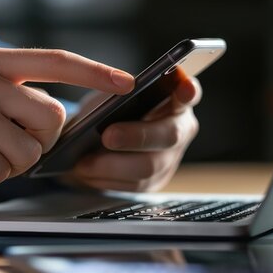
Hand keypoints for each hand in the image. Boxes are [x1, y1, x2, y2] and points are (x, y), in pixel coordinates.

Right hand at [0, 45, 134, 190]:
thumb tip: (57, 114)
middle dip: (39, 140)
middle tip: (4, 142)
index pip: (54, 59)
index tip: (127, 82)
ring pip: (31, 150)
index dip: (95, 72)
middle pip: (51, 116)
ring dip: (10, 162)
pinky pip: (4, 171)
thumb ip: (7, 89)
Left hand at [71, 72, 201, 191]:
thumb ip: (119, 91)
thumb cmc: (110, 108)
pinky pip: (133, 186)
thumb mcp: (113, 94)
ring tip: (84, 161)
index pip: (188, 94)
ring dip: (112, 165)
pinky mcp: (154, 182)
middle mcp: (180, 129)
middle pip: (169, 135)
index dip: (188, 91)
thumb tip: (109, 90)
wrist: (97, 136)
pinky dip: (106, 179)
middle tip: (107, 136)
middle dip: (136, 136)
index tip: (184, 87)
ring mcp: (170, 159)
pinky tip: (86, 172)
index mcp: (174, 100)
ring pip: (148, 167)